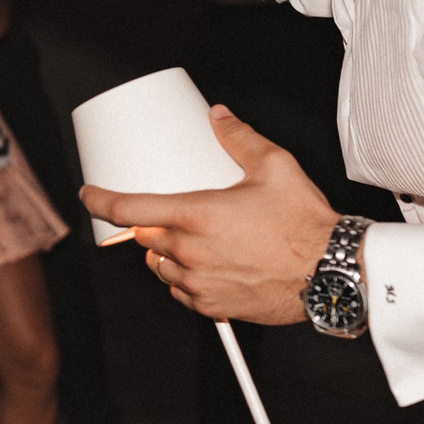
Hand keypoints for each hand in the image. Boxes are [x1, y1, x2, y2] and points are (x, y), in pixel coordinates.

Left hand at [79, 108, 338, 325]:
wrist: (333, 273)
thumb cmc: (305, 226)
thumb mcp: (275, 166)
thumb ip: (240, 137)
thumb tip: (219, 117)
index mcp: (196, 216)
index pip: (128, 209)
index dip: (100, 199)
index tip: (90, 193)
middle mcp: (190, 252)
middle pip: (144, 238)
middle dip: (150, 224)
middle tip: (174, 212)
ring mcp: (199, 283)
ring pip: (159, 267)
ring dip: (166, 252)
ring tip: (192, 239)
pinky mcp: (213, 306)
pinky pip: (181, 293)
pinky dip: (184, 280)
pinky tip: (205, 266)